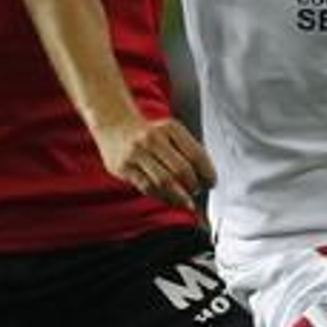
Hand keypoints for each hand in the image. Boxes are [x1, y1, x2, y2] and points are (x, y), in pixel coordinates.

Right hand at [96, 115, 216, 211]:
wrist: (115, 125)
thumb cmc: (150, 133)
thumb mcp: (170, 132)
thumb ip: (187, 150)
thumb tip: (206, 177)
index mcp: (170, 128)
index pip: (196, 154)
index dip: (207, 172)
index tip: (211, 182)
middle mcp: (153, 138)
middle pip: (181, 169)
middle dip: (193, 185)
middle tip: (197, 191)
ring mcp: (137, 153)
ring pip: (164, 181)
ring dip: (179, 196)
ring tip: (186, 201)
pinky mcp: (124, 167)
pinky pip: (147, 187)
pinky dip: (162, 197)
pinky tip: (170, 200)